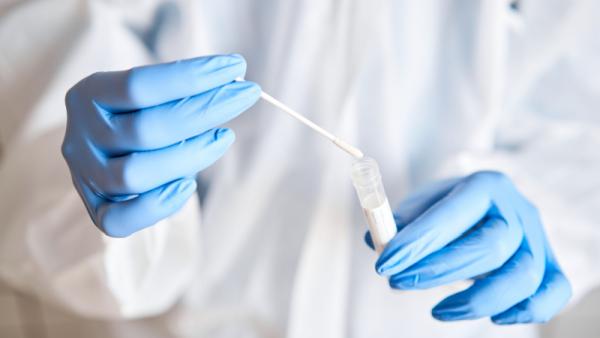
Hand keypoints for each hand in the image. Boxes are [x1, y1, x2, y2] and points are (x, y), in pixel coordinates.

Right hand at [62, 54, 259, 236]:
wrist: (109, 150)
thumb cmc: (141, 114)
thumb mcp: (150, 94)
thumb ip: (179, 94)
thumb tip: (232, 86)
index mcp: (90, 94)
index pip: (140, 85)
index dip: (191, 77)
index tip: (235, 67)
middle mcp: (81, 135)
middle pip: (146, 130)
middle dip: (206, 111)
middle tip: (246, 95)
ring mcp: (86, 175)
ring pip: (135, 174)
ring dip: (189, 157)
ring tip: (223, 138)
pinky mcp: (96, 209)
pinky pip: (118, 220)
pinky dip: (156, 206)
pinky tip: (188, 187)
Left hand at [366, 171, 570, 323]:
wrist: (493, 207)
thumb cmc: (452, 209)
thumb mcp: (425, 205)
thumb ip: (400, 222)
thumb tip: (375, 241)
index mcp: (485, 186)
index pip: (454, 213)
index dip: (419, 241)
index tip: (386, 263)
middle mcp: (517, 210)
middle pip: (490, 246)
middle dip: (439, 270)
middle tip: (398, 282)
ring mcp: (539, 239)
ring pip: (523, 275)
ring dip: (478, 300)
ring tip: (437, 311)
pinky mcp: (552, 265)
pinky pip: (554, 292)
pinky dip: (528, 310)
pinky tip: (495, 318)